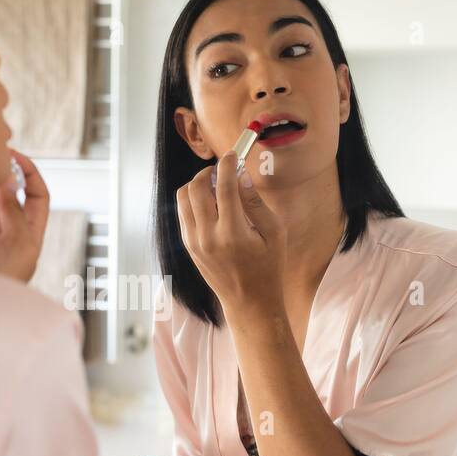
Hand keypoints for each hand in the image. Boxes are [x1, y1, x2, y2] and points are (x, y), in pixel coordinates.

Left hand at [175, 152, 285, 314]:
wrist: (249, 301)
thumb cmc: (268, 267)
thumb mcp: (274, 233)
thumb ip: (256, 202)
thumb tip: (241, 176)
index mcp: (233, 232)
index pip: (224, 186)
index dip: (228, 164)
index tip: (233, 154)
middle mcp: (208, 236)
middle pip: (196, 187)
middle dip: (209, 171)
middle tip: (224, 169)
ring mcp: (194, 242)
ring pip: (183, 197)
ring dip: (197, 184)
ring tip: (215, 184)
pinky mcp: (188, 246)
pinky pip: (183, 212)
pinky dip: (193, 199)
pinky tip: (210, 201)